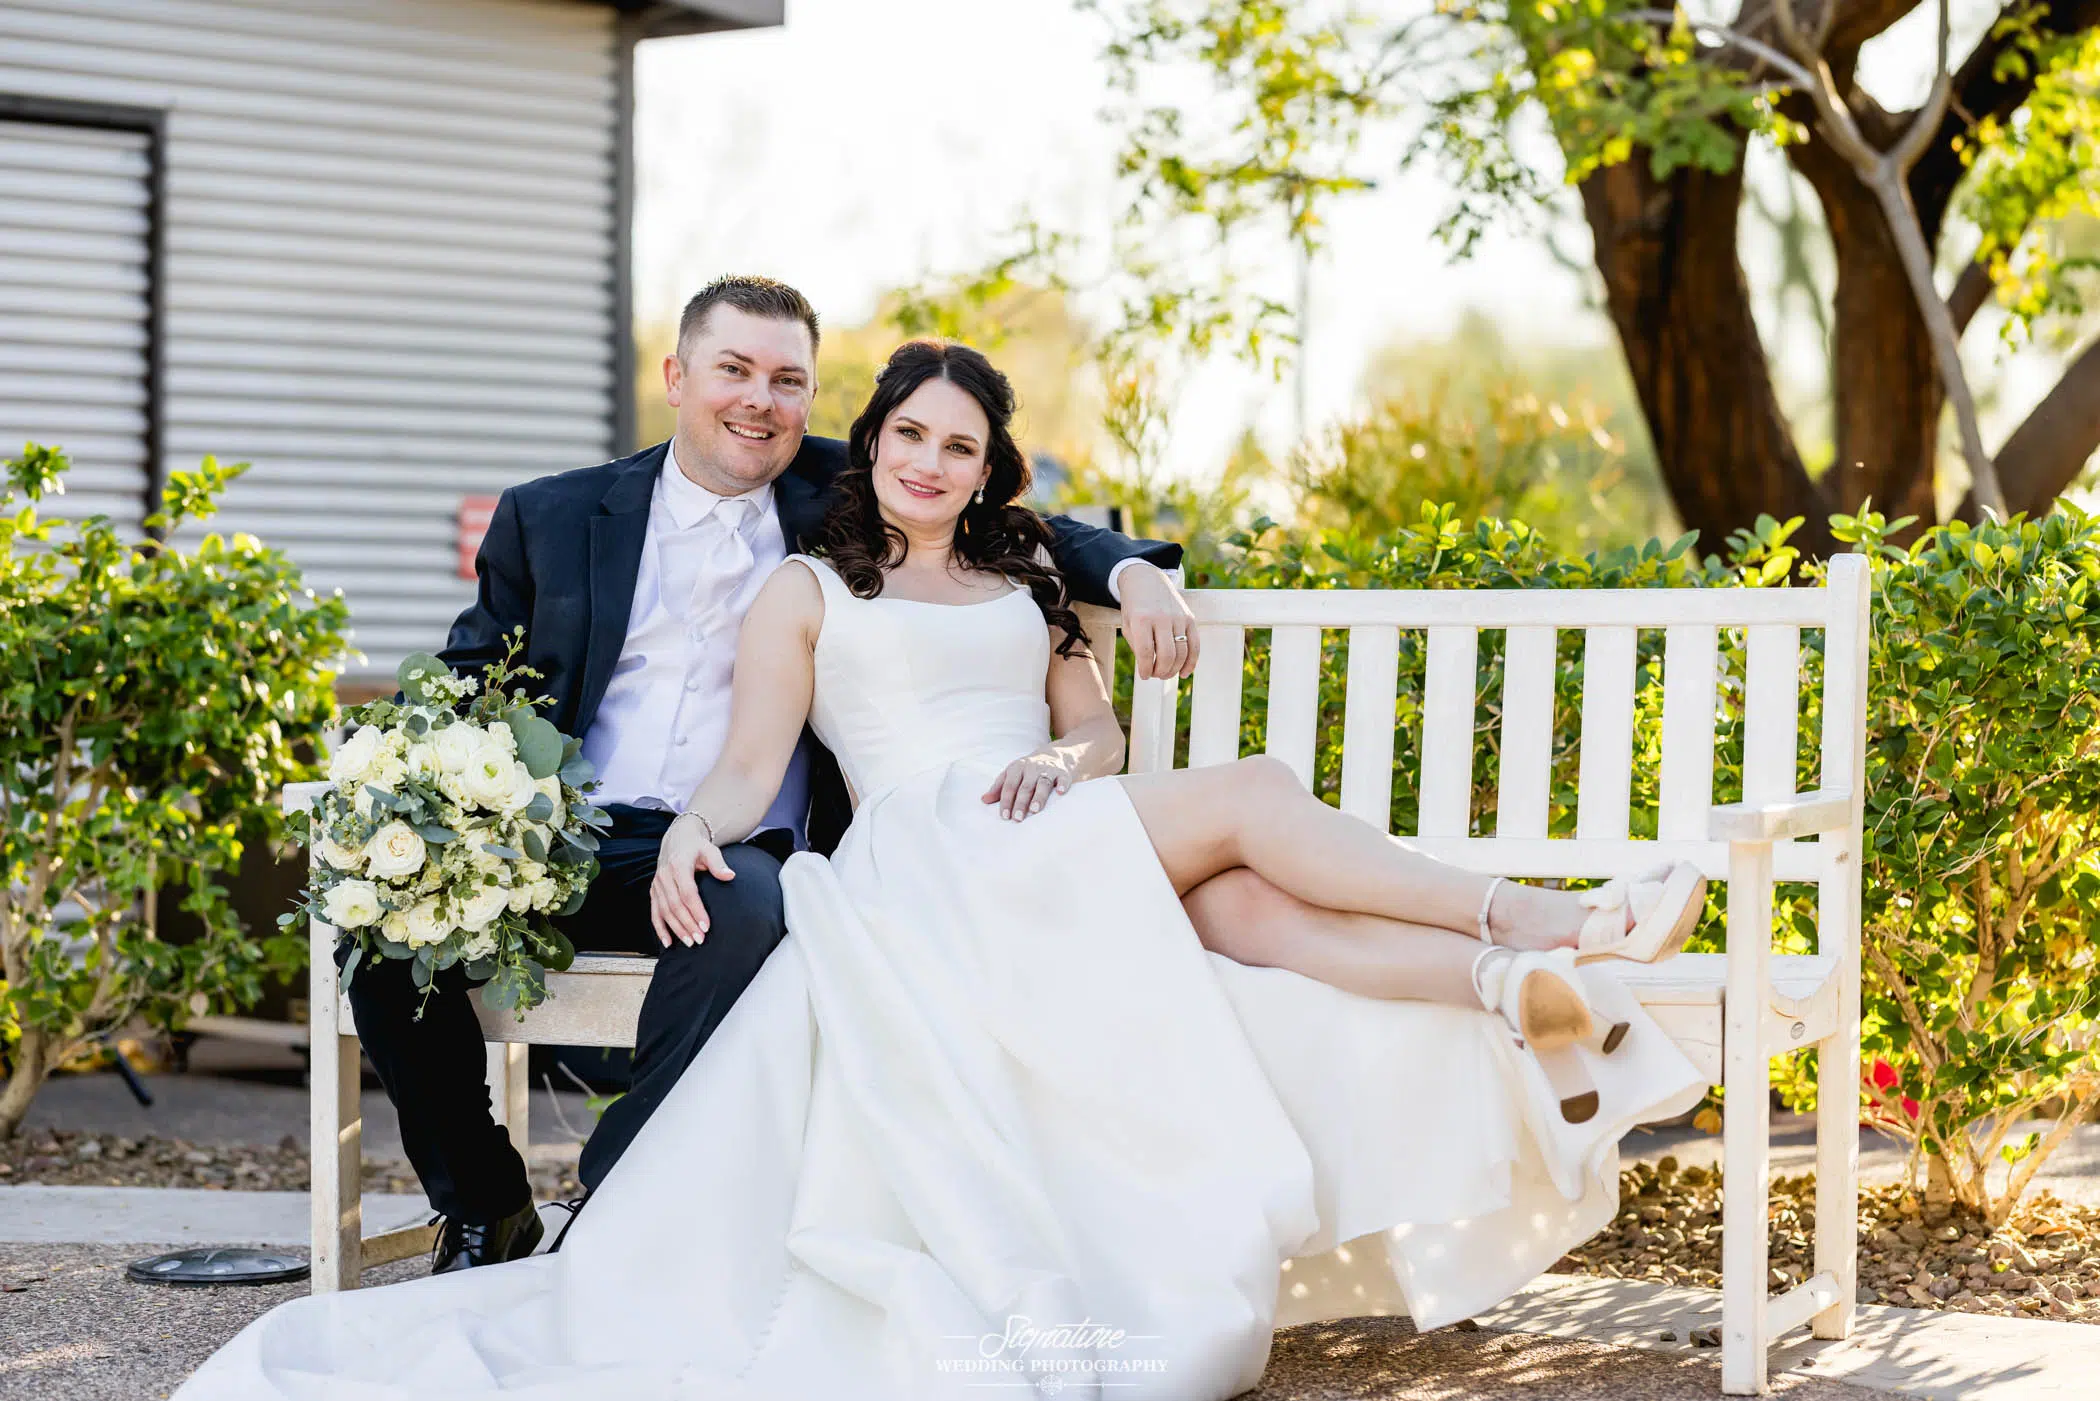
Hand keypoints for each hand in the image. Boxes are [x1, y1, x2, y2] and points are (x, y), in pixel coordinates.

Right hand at [650, 813, 734, 947]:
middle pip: (675, 905)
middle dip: (687, 924)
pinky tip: (667, 942)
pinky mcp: (654, 891)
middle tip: (700, 940)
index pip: (687, 893)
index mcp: (678, 866)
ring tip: (689, 943)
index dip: (696, 911)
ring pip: (664, 911)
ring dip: (676, 929)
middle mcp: (664, 876)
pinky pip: (654, 912)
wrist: (677, 839)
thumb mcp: (710, 850)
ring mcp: (657, 885)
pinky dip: (659, 928)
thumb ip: (718, 863)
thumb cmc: (696, 847)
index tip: (706, 926)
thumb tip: (730, 875)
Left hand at [981, 753, 1073, 821]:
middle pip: (1025, 787)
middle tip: (1017, 818)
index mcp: (1017, 768)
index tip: (1004, 816)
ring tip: (1035, 810)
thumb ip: (998, 787)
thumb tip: (983, 800)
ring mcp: (1048, 769)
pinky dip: (1062, 784)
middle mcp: (1032, 768)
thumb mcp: (1012, 773)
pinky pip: (1063, 778)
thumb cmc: (1029, 769)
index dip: (1006, 801)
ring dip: (1038, 796)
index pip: (1009, 786)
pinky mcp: (1063, 772)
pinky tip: (1060, 792)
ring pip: (1042, 783)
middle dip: (1020, 803)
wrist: (1056, 754)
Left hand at [1117, 563, 1198, 679]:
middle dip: (1161, 671)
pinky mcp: (1190, 618)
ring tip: (1166, 674)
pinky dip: (1191, 662)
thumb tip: (1151, 669)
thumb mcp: (1128, 624)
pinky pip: (1195, 644)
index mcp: (1141, 619)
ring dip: (1175, 669)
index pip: (1145, 652)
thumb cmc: (1134, 607)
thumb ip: (1137, 646)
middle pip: (1167, 655)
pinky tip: (1184, 673)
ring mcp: (1178, 617)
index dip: (1145, 669)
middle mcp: (1162, 617)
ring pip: (1182, 652)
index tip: (1144, 676)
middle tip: (1156, 675)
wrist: (1146, 579)